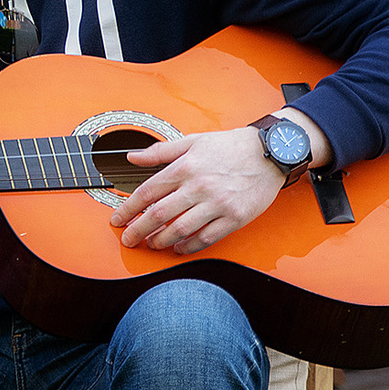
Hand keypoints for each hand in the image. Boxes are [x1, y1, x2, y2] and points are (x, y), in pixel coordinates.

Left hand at [107, 119, 317, 253]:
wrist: (270, 151)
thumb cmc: (230, 146)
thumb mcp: (192, 141)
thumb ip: (160, 151)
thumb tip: (132, 157)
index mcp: (184, 167)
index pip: (147, 192)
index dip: (128, 209)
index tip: (118, 220)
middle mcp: (198, 186)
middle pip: (159, 215)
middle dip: (138, 231)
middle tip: (128, 240)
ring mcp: (217, 204)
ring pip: (180, 229)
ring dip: (162, 241)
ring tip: (152, 244)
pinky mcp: (234, 217)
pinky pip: (207, 237)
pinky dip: (189, 247)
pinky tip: (179, 248)